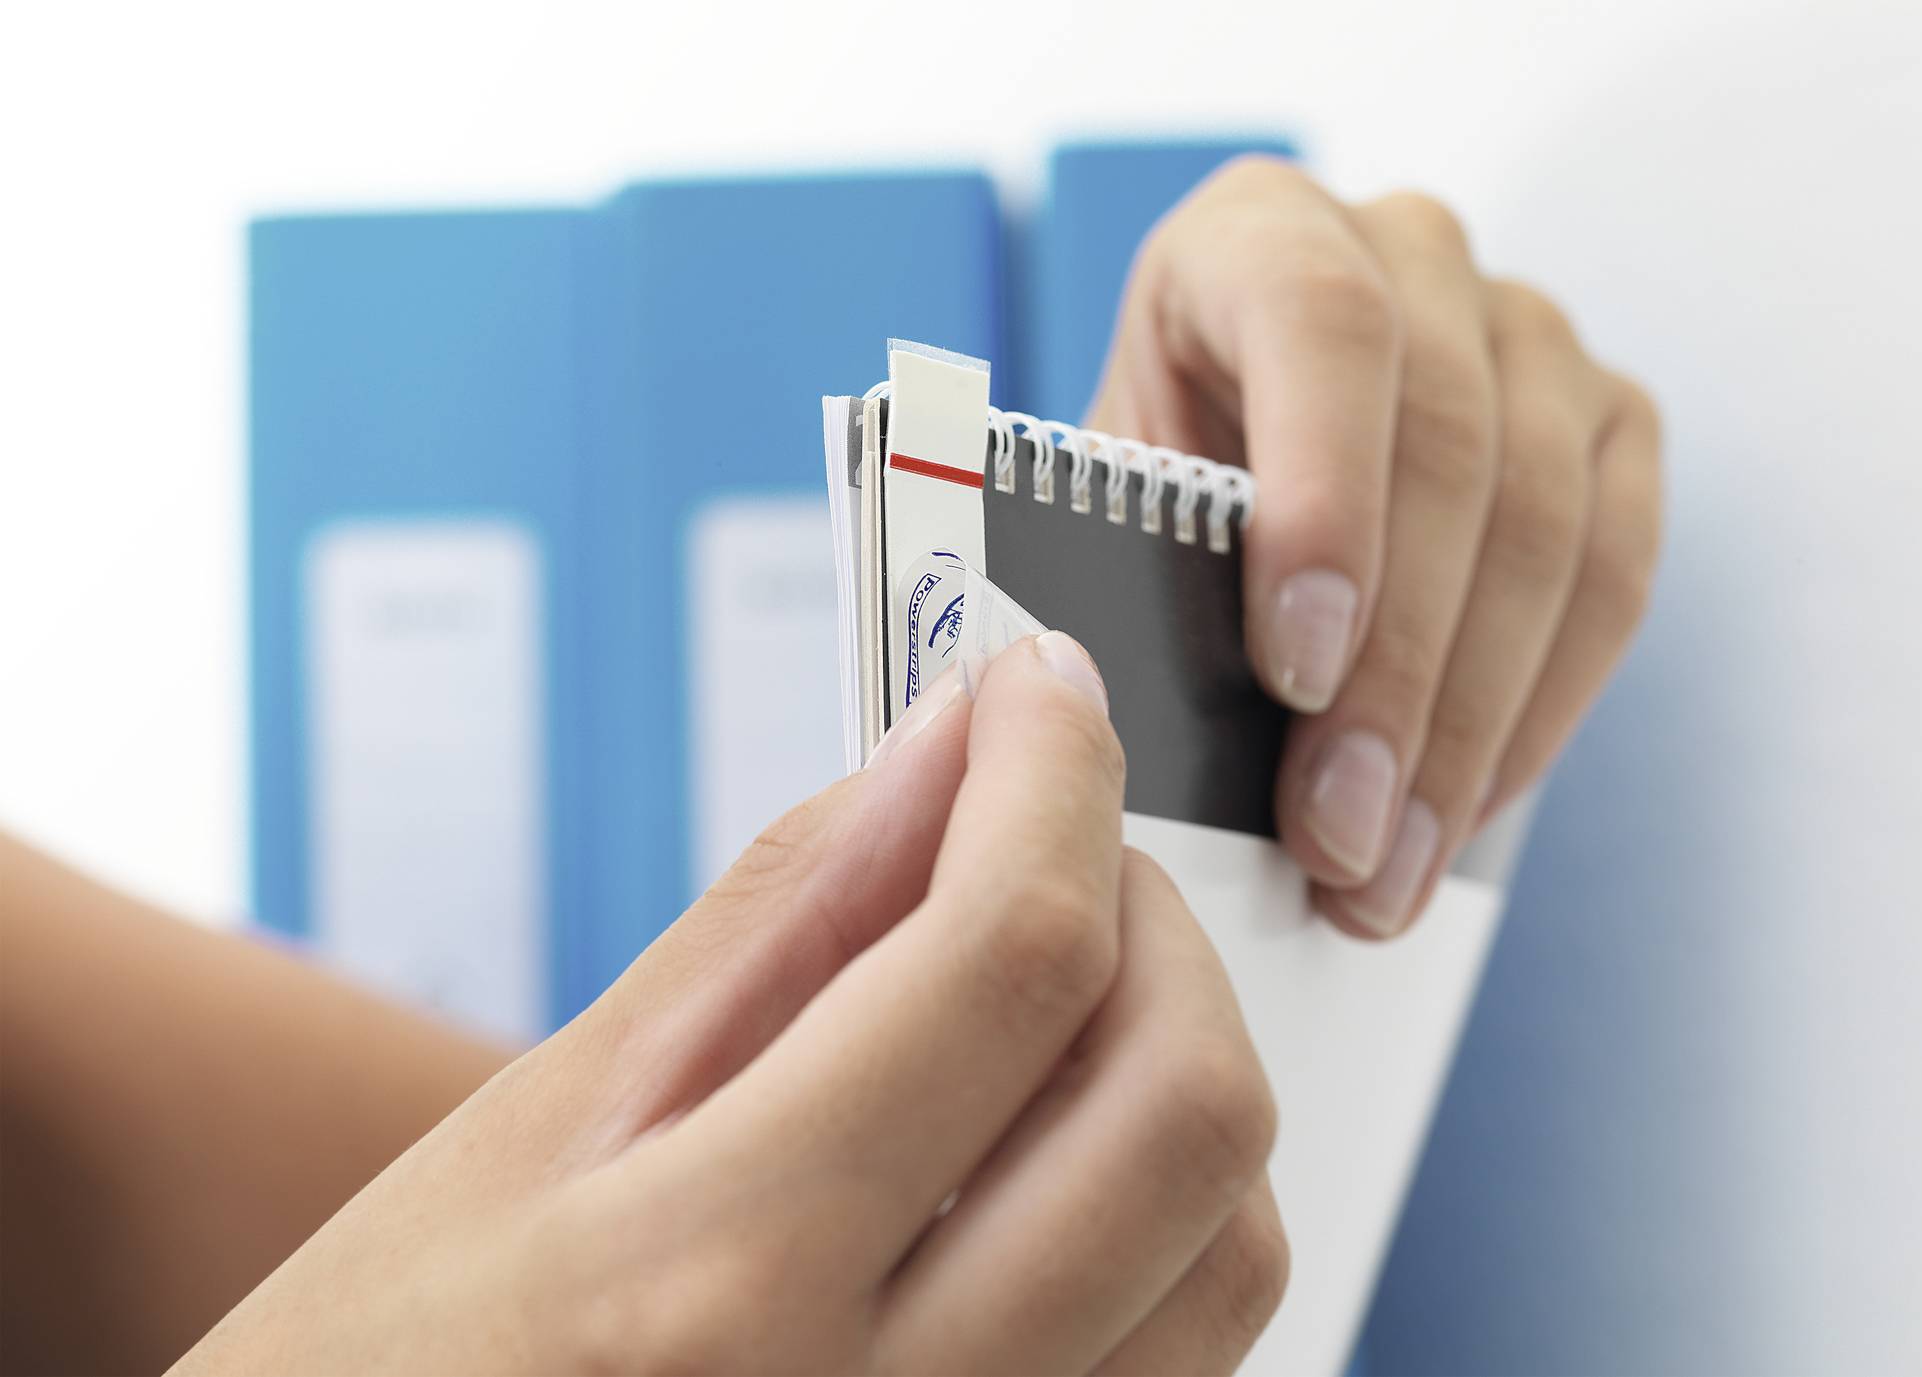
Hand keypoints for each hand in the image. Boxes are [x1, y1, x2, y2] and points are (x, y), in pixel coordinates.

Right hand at [175, 635, 1286, 1375]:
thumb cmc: (406, 1363)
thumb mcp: (548, 1119)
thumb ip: (779, 925)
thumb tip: (941, 760)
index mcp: (725, 1277)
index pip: (1008, 960)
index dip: (1056, 777)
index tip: (1040, 693)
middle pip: (1183, 1108)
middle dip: (1155, 913)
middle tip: (1048, 841)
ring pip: (1233, 1248)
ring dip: (1177, 1060)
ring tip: (1049, 992)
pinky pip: (1189, 1348)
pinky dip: (1162, 1203)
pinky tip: (1044, 1144)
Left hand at [1090, 156, 1663, 938]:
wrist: (1233, 464)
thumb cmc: (1152, 492)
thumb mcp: (1110, 506)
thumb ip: (1133, 573)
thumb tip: (1141, 735)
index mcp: (1259, 233)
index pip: (1323, 327)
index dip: (1323, 500)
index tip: (1296, 670)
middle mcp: (1411, 253)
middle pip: (1451, 447)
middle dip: (1397, 674)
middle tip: (1340, 838)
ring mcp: (1529, 334)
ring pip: (1548, 524)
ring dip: (1470, 725)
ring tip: (1390, 867)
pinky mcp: (1610, 423)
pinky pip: (1618, 574)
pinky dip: (1541, 710)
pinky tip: (1463, 810)